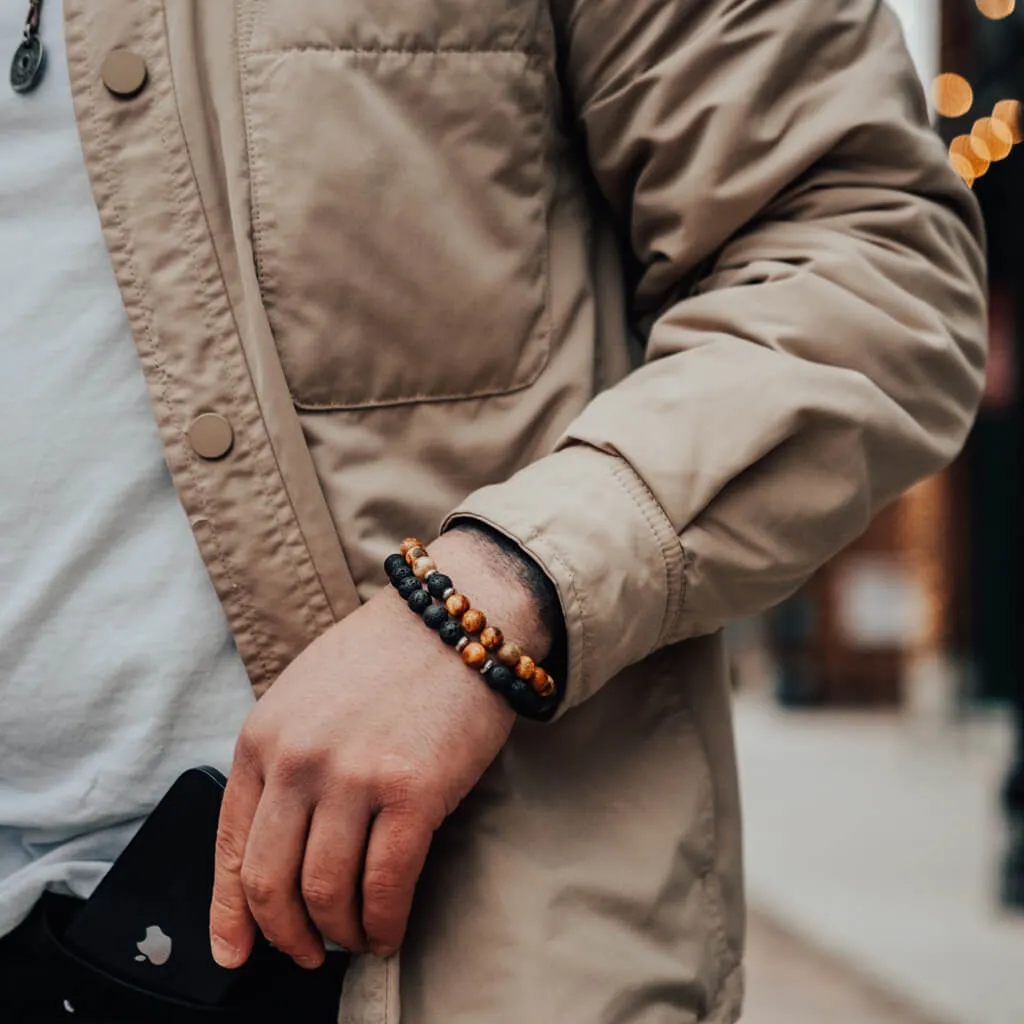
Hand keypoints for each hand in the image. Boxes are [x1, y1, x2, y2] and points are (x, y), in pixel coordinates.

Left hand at [209, 530, 550, 967]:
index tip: (236, 952)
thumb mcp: (307, 696)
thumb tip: (277, 842)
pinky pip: (386, 886)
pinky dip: (385, 922)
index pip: (231, 847)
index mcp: (263, 736)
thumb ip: (282, 761)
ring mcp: (353, 777)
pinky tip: (391, 927)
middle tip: (308, 952)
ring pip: (327, 894)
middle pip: (271, 883)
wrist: (460, 618)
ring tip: (359, 937)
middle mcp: (298, 761)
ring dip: (340, 933)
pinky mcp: (412, 792)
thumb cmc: (388, 656)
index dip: (231, 914)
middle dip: (287, 935)